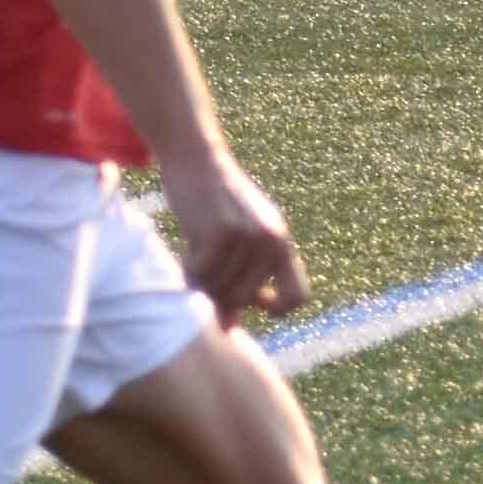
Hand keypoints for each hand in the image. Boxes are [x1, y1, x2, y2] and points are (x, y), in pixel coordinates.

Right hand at [163, 153, 305, 324]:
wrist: (196, 157)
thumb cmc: (214, 201)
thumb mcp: (240, 236)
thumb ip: (242, 277)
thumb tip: (228, 326)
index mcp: (282, 242)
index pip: (298, 296)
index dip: (277, 309)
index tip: (253, 304)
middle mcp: (271, 241)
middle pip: (247, 299)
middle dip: (221, 299)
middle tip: (200, 284)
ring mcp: (248, 237)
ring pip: (222, 290)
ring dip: (200, 287)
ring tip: (190, 267)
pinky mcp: (221, 232)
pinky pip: (202, 275)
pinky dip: (188, 272)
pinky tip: (184, 255)